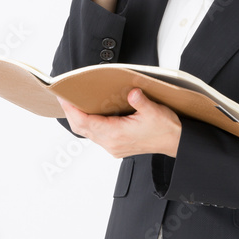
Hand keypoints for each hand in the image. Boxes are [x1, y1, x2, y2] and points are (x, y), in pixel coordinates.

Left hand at [57, 89, 181, 157]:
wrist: (175, 142)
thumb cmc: (165, 128)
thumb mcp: (154, 111)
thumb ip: (140, 101)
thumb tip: (131, 92)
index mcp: (117, 134)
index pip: (85, 122)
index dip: (71, 110)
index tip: (63, 98)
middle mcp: (111, 143)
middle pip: (81, 128)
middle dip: (70, 112)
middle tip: (63, 96)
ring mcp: (113, 146)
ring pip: (87, 132)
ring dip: (78, 118)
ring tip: (72, 102)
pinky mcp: (116, 146)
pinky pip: (95, 135)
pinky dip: (88, 123)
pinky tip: (89, 111)